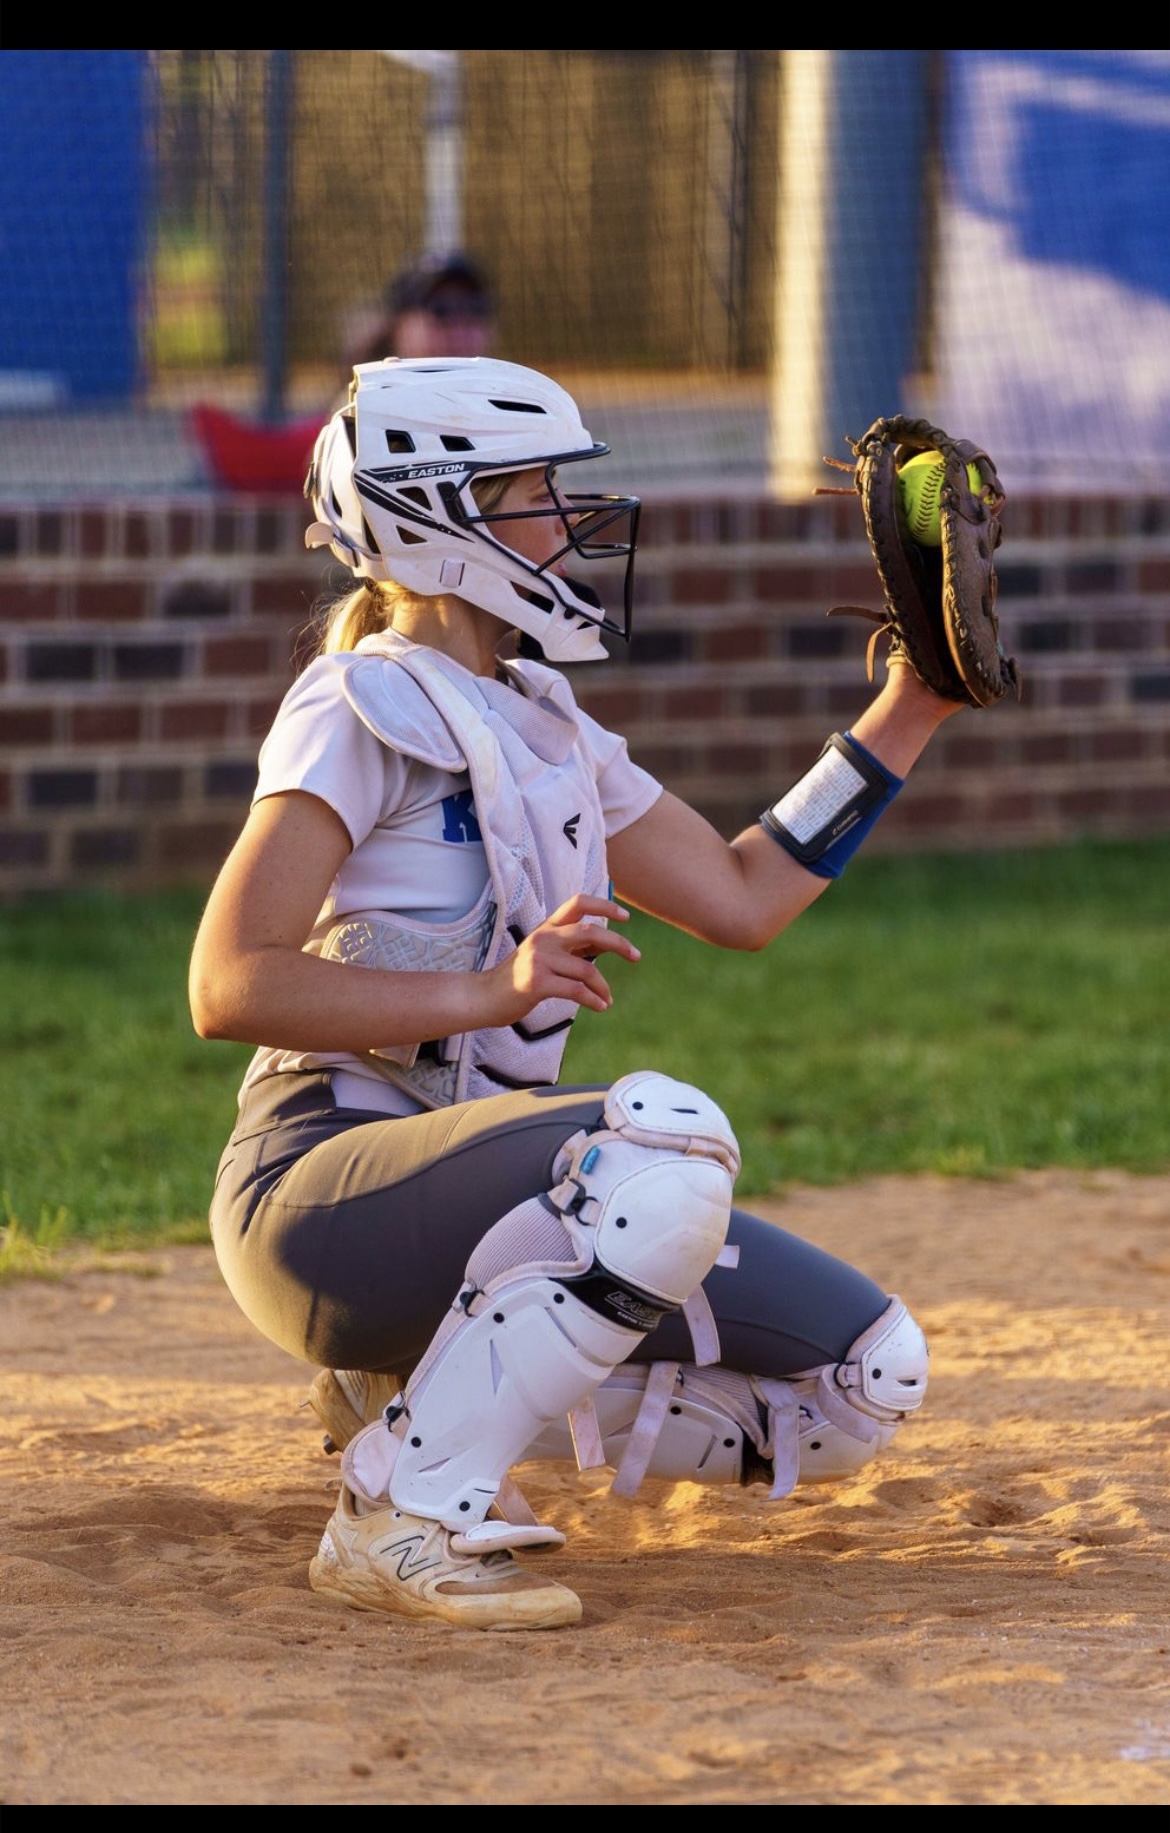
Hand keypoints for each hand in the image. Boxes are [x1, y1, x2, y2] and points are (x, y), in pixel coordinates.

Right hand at [484, 893, 640, 1022]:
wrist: (485, 997)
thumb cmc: (519, 976)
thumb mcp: (545, 953)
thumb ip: (572, 946)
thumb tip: (608, 942)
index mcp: (546, 926)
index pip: (578, 903)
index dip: (604, 905)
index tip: (626, 917)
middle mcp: (543, 937)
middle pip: (589, 931)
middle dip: (618, 943)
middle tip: (636, 956)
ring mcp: (539, 959)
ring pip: (586, 969)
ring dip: (603, 986)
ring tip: (608, 999)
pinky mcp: (537, 983)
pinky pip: (576, 991)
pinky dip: (594, 1000)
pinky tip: (601, 1007)